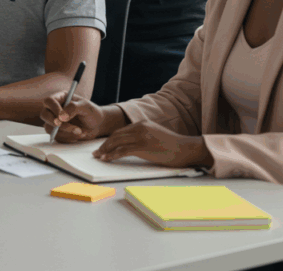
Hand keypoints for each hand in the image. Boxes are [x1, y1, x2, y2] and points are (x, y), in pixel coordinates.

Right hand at [41, 95, 108, 141]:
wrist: (97, 125)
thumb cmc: (92, 113)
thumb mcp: (85, 107)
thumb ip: (73, 108)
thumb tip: (61, 117)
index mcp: (61, 98)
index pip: (49, 101)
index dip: (53, 108)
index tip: (62, 116)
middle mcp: (55, 109)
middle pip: (44, 115)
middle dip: (55, 122)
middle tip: (66, 126)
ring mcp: (55, 121)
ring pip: (49, 128)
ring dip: (65, 132)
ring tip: (80, 131)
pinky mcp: (58, 132)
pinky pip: (56, 137)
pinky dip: (68, 138)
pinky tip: (78, 134)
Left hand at [93, 120, 212, 167]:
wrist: (185, 148)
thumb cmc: (172, 145)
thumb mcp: (155, 134)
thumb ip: (143, 135)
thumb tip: (130, 143)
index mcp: (142, 124)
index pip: (120, 131)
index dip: (110, 139)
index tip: (103, 146)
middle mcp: (140, 127)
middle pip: (116, 136)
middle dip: (104, 144)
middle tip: (97, 152)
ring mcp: (141, 137)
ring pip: (117, 142)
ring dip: (106, 150)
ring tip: (99, 157)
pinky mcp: (143, 147)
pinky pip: (123, 151)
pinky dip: (112, 155)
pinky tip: (107, 159)